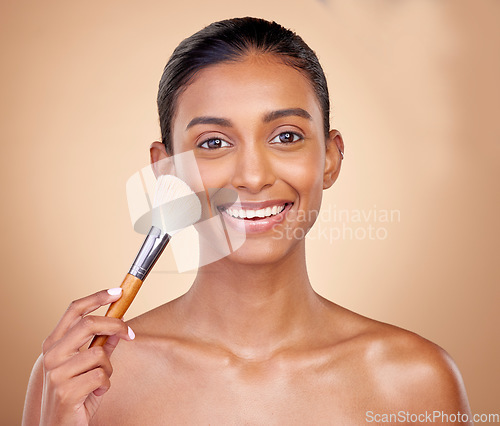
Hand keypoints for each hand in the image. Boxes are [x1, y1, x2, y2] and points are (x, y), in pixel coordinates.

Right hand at [38, 288, 134, 425]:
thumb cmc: (76, 394)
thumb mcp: (88, 366)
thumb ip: (101, 345)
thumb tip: (119, 326)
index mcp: (54, 344)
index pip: (74, 310)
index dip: (97, 297)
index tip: (117, 292)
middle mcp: (51, 355)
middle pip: (88, 324)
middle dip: (115, 325)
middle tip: (130, 333)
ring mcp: (56, 373)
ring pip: (100, 353)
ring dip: (108, 368)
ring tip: (100, 381)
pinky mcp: (66, 391)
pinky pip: (101, 375)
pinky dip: (105, 384)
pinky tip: (95, 392)